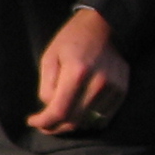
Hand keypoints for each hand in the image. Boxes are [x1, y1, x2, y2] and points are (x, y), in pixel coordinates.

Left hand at [30, 5, 130, 134]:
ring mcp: (113, 89)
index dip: (44, 122)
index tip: (32, 121)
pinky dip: (88, 122)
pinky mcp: (122, 91)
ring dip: (70, 126)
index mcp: (77, 73)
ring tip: (57, 121)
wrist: (105, 26)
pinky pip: (104, 118)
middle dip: (54, 128)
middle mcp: (98, 84)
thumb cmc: (72, 39)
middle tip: (43, 125)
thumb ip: (47, 85)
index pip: (59, 111)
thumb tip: (49, 107)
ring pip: (88, 122)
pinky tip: (77, 115)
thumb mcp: (50, 57)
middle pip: (74, 121)